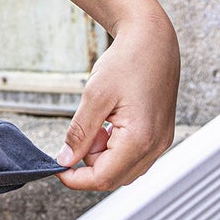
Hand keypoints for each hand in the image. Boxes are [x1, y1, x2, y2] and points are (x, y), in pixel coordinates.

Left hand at [56, 10, 179, 191]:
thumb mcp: (94, 96)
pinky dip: (116, 148)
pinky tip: (110, 123)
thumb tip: (66, 160)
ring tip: (99, 122)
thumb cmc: (127, 62)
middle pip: (114, 178)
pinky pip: (135, 156)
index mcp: (140, 139)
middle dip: (90, 164)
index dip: (76, 178)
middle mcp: (156, 146)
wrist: (153, 40)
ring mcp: (161, 142)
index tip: (57, 168)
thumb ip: (80, 133)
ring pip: (124, 169)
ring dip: (103, 156)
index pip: (103, 178)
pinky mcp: (160, 135)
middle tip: (82, 133)